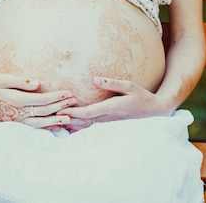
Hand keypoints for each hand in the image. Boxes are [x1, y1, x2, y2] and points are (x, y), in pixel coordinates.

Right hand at [0, 74, 76, 128]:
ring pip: (41, 122)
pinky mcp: (19, 124)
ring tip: (70, 118)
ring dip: (56, 120)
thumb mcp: (2, 79)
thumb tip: (37, 83)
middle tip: (74, 101)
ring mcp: (19, 120)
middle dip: (60, 106)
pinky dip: (47, 129)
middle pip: (44, 111)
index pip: (41, 99)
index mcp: (17, 100)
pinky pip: (35, 128)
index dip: (55, 97)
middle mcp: (19, 113)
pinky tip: (57, 129)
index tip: (68, 92)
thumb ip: (20, 81)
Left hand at [57, 76, 172, 131]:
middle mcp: (108, 118)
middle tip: (52, 116)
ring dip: (72, 124)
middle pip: (84, 122)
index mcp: (112, 108)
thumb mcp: (129, 86)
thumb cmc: (141, 96)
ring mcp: (108, 123)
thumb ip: (112, 83)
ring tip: (56, 121)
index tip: (61, 110)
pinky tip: (69, 126)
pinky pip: (91, 126)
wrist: (153, 111)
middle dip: (68, 119)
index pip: (89, 112)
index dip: (74, 112)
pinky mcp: (109, 123)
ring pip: (86, 126)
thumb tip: (95, 79)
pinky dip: (80, 127)